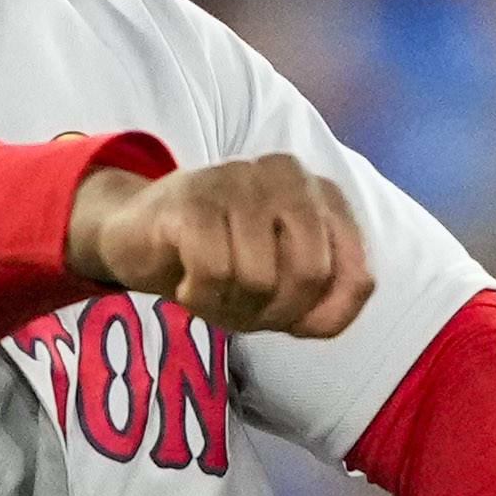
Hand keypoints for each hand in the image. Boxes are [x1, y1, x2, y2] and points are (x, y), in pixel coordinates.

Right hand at [71, 152, 370, 337]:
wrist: (137, 233)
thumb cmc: (221, 260)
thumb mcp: (283, 291)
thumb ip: (325, 307)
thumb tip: (322, 319)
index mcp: (324, 196)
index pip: (357, 280)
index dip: (318, 316)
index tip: (282, 313)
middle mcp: (290, 176)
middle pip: (311, 275)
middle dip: (274, 311)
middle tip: (239, 302)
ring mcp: (240, 178)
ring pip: (259, 278)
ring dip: (228, 305)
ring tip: (209, 286)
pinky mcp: (193, 197)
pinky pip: (213, 270)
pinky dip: (198, 295)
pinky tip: (186, 281)